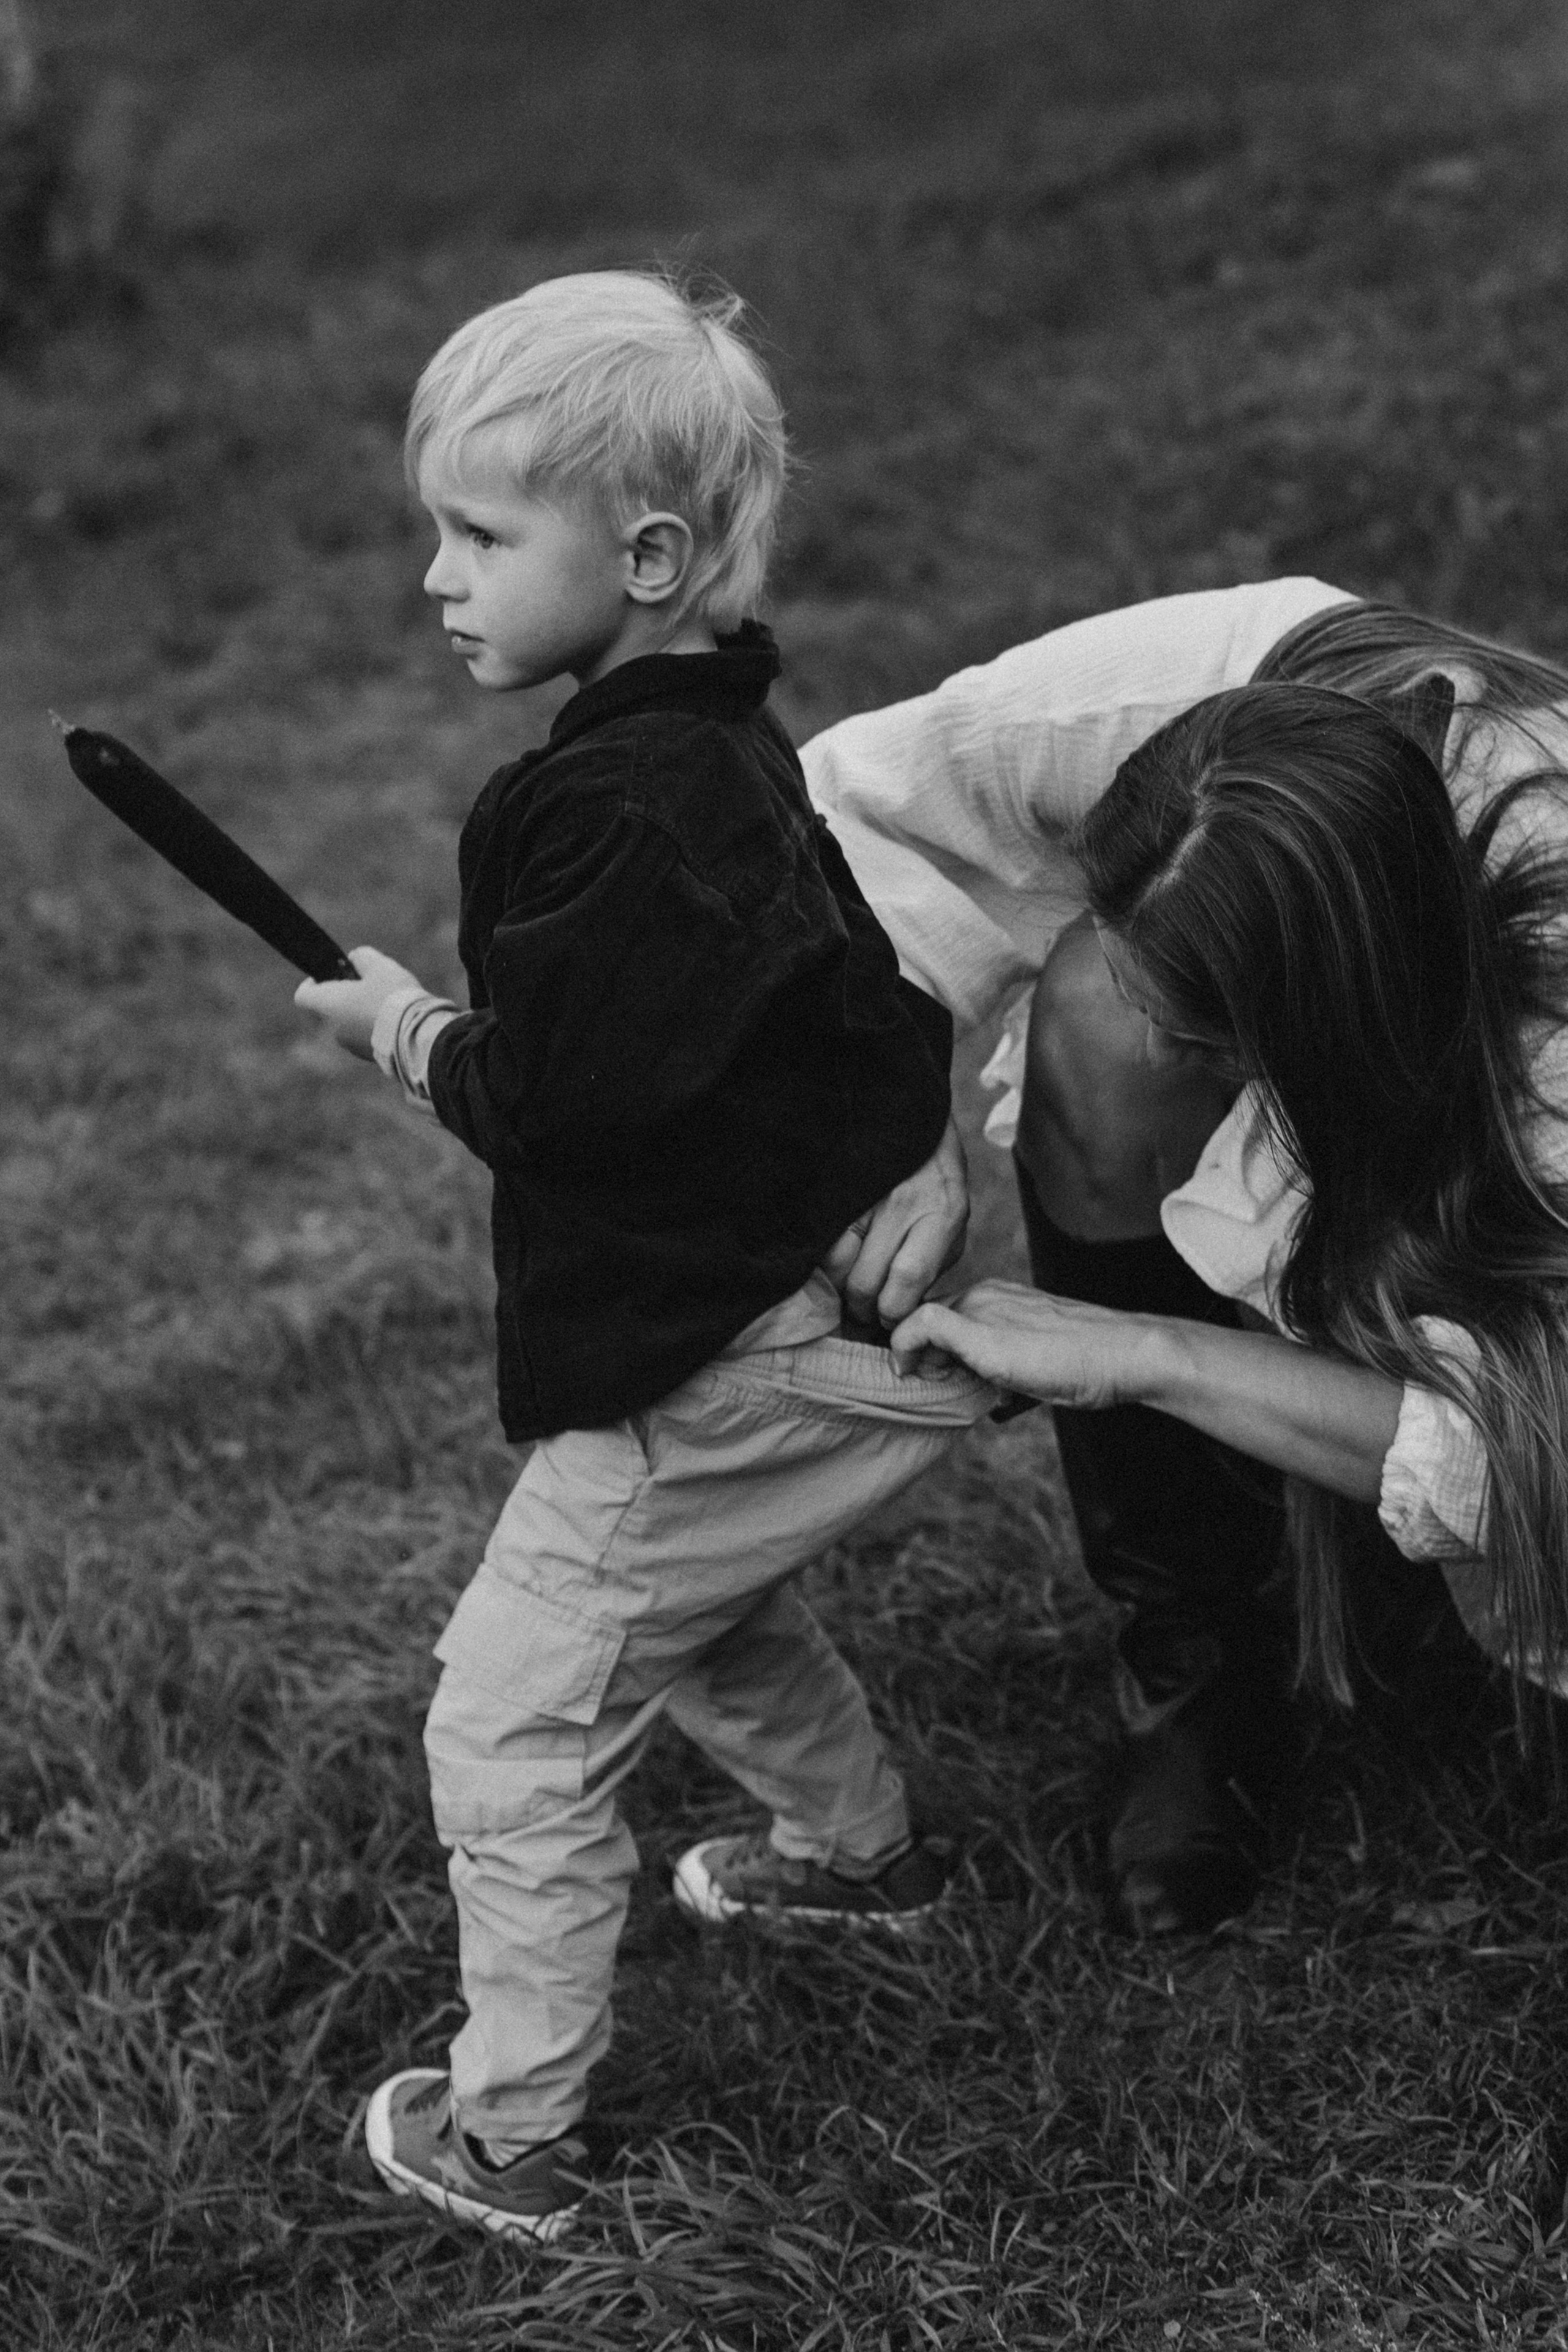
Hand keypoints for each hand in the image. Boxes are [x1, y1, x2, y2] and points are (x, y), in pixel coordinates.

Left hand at [293, 946, 424, 1061]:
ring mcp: (350, 1046)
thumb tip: (355, 959)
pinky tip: (394, 1020)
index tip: (332, 976)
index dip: (313, 983)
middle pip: (329, 1010)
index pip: (303, 995)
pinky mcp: (367, 1056)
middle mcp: (332, 1029)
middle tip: (367, 986)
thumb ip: (361, 957)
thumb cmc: (392, 997)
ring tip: (386, 1004)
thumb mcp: (379, 965)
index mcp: (328, 1005)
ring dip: (359, 1014)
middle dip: (344, 997)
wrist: (415, 1035)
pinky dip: (372, 1028)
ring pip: (347, 1025)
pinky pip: (363, 1038)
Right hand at [824, 1116, 969, 1325]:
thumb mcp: (953, 1225)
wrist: (910, 1122)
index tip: (889, 1321)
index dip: (893, 1312)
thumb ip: (931, 1268)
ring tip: (847, 1289)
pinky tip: (833, 1264)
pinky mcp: (835, 1192)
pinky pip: (819, 1244)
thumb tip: (900, 1314)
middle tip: (863, 1314)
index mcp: (941, 1214)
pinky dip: (822, 1264)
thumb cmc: (936, 1183)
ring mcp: (863, 1196)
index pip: (908, 1279)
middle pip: (864, 1281)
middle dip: (861, 1311)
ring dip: (837, 1289)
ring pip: (835, 1266)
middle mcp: (901, 1204)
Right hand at [890, 1278, 1152, 1407]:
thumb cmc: (1060, 1356)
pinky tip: (1010, 1406)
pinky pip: (1009, 1368)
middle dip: (939, 1366)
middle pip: (949, 1336)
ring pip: (978, 1354)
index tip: (908, 1382)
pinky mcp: (1045, 1348)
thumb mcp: (985, 1344)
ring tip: (976, 1401)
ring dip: (969, 1378)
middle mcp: (998, 1304)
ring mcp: (1023, 1324)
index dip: (907, 1351)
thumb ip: (936, 1330)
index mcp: (978, 1298)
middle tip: (943, 1395)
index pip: (921, 1318)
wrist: (1129, 1360)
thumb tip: (900, 1334)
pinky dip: (1002, 1388)